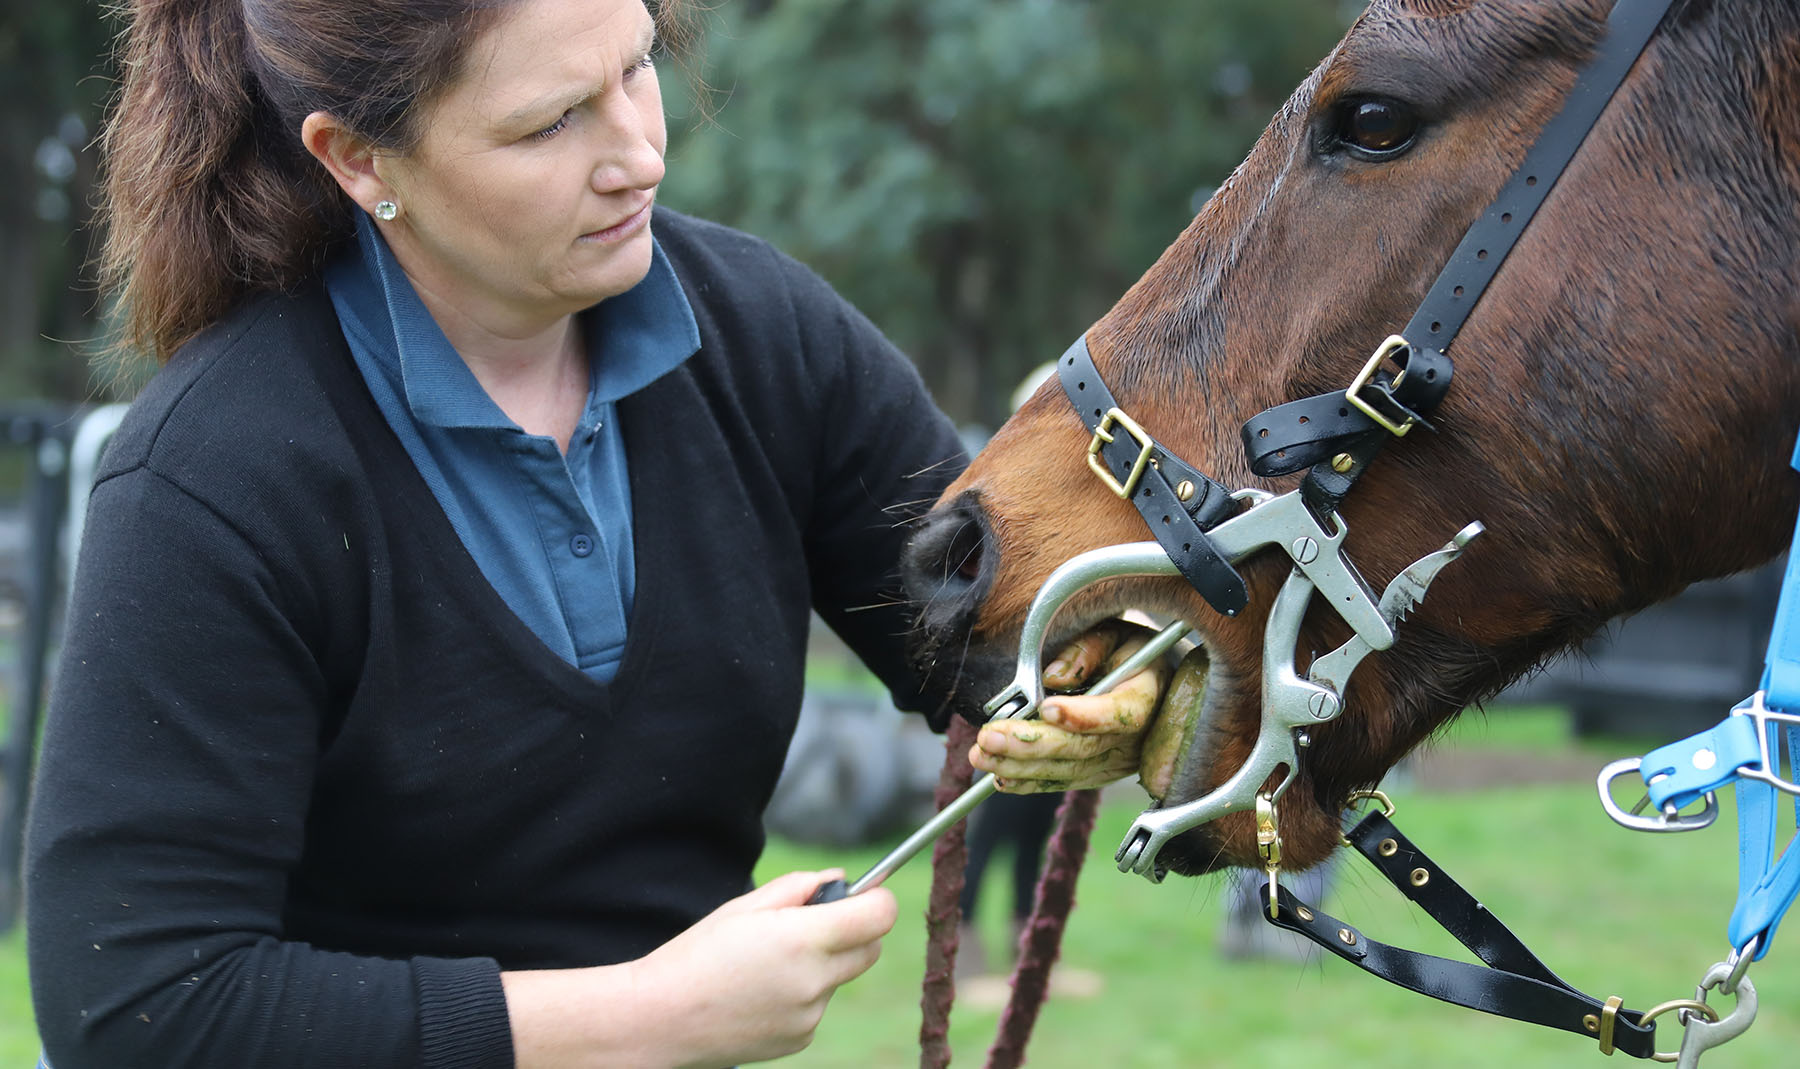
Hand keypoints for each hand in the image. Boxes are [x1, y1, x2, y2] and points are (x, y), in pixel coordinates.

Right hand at [638, 869, 896, 1066]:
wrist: (661, 1018)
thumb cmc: (698, 953)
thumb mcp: (745, 906)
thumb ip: (801, 887)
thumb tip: (841, 879)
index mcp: (804, 940)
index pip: (879, 916)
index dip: (877, 898)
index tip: (866, 892)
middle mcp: (815, 981)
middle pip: (871, 948)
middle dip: (855, 930)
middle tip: (813, 923)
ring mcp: (810, 1015)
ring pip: (840, 978)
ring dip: (822, 964)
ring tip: (767, 964)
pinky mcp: (799, 1039)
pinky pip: (818, 1006)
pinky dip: (803, 994)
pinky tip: (760, 992)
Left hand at [969, 620, 1169, 793]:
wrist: (1150, 679)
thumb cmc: (1128, 650)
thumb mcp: (1115, 633)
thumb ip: (1088, 650)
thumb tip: (1053, 677)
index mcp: (1145, 694)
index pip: (1119, 713)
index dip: (1083, 716)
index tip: (1046, 708)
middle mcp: (1136, 736)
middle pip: (1083, 748)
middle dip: (1031, 744)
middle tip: (989, 737)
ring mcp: (1120, 760)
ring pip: (1069, 770)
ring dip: (1021, 766)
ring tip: (982, 756)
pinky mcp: (1101, 773)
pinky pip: (1065, 780)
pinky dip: (1031, 782)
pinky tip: (1001, 777)